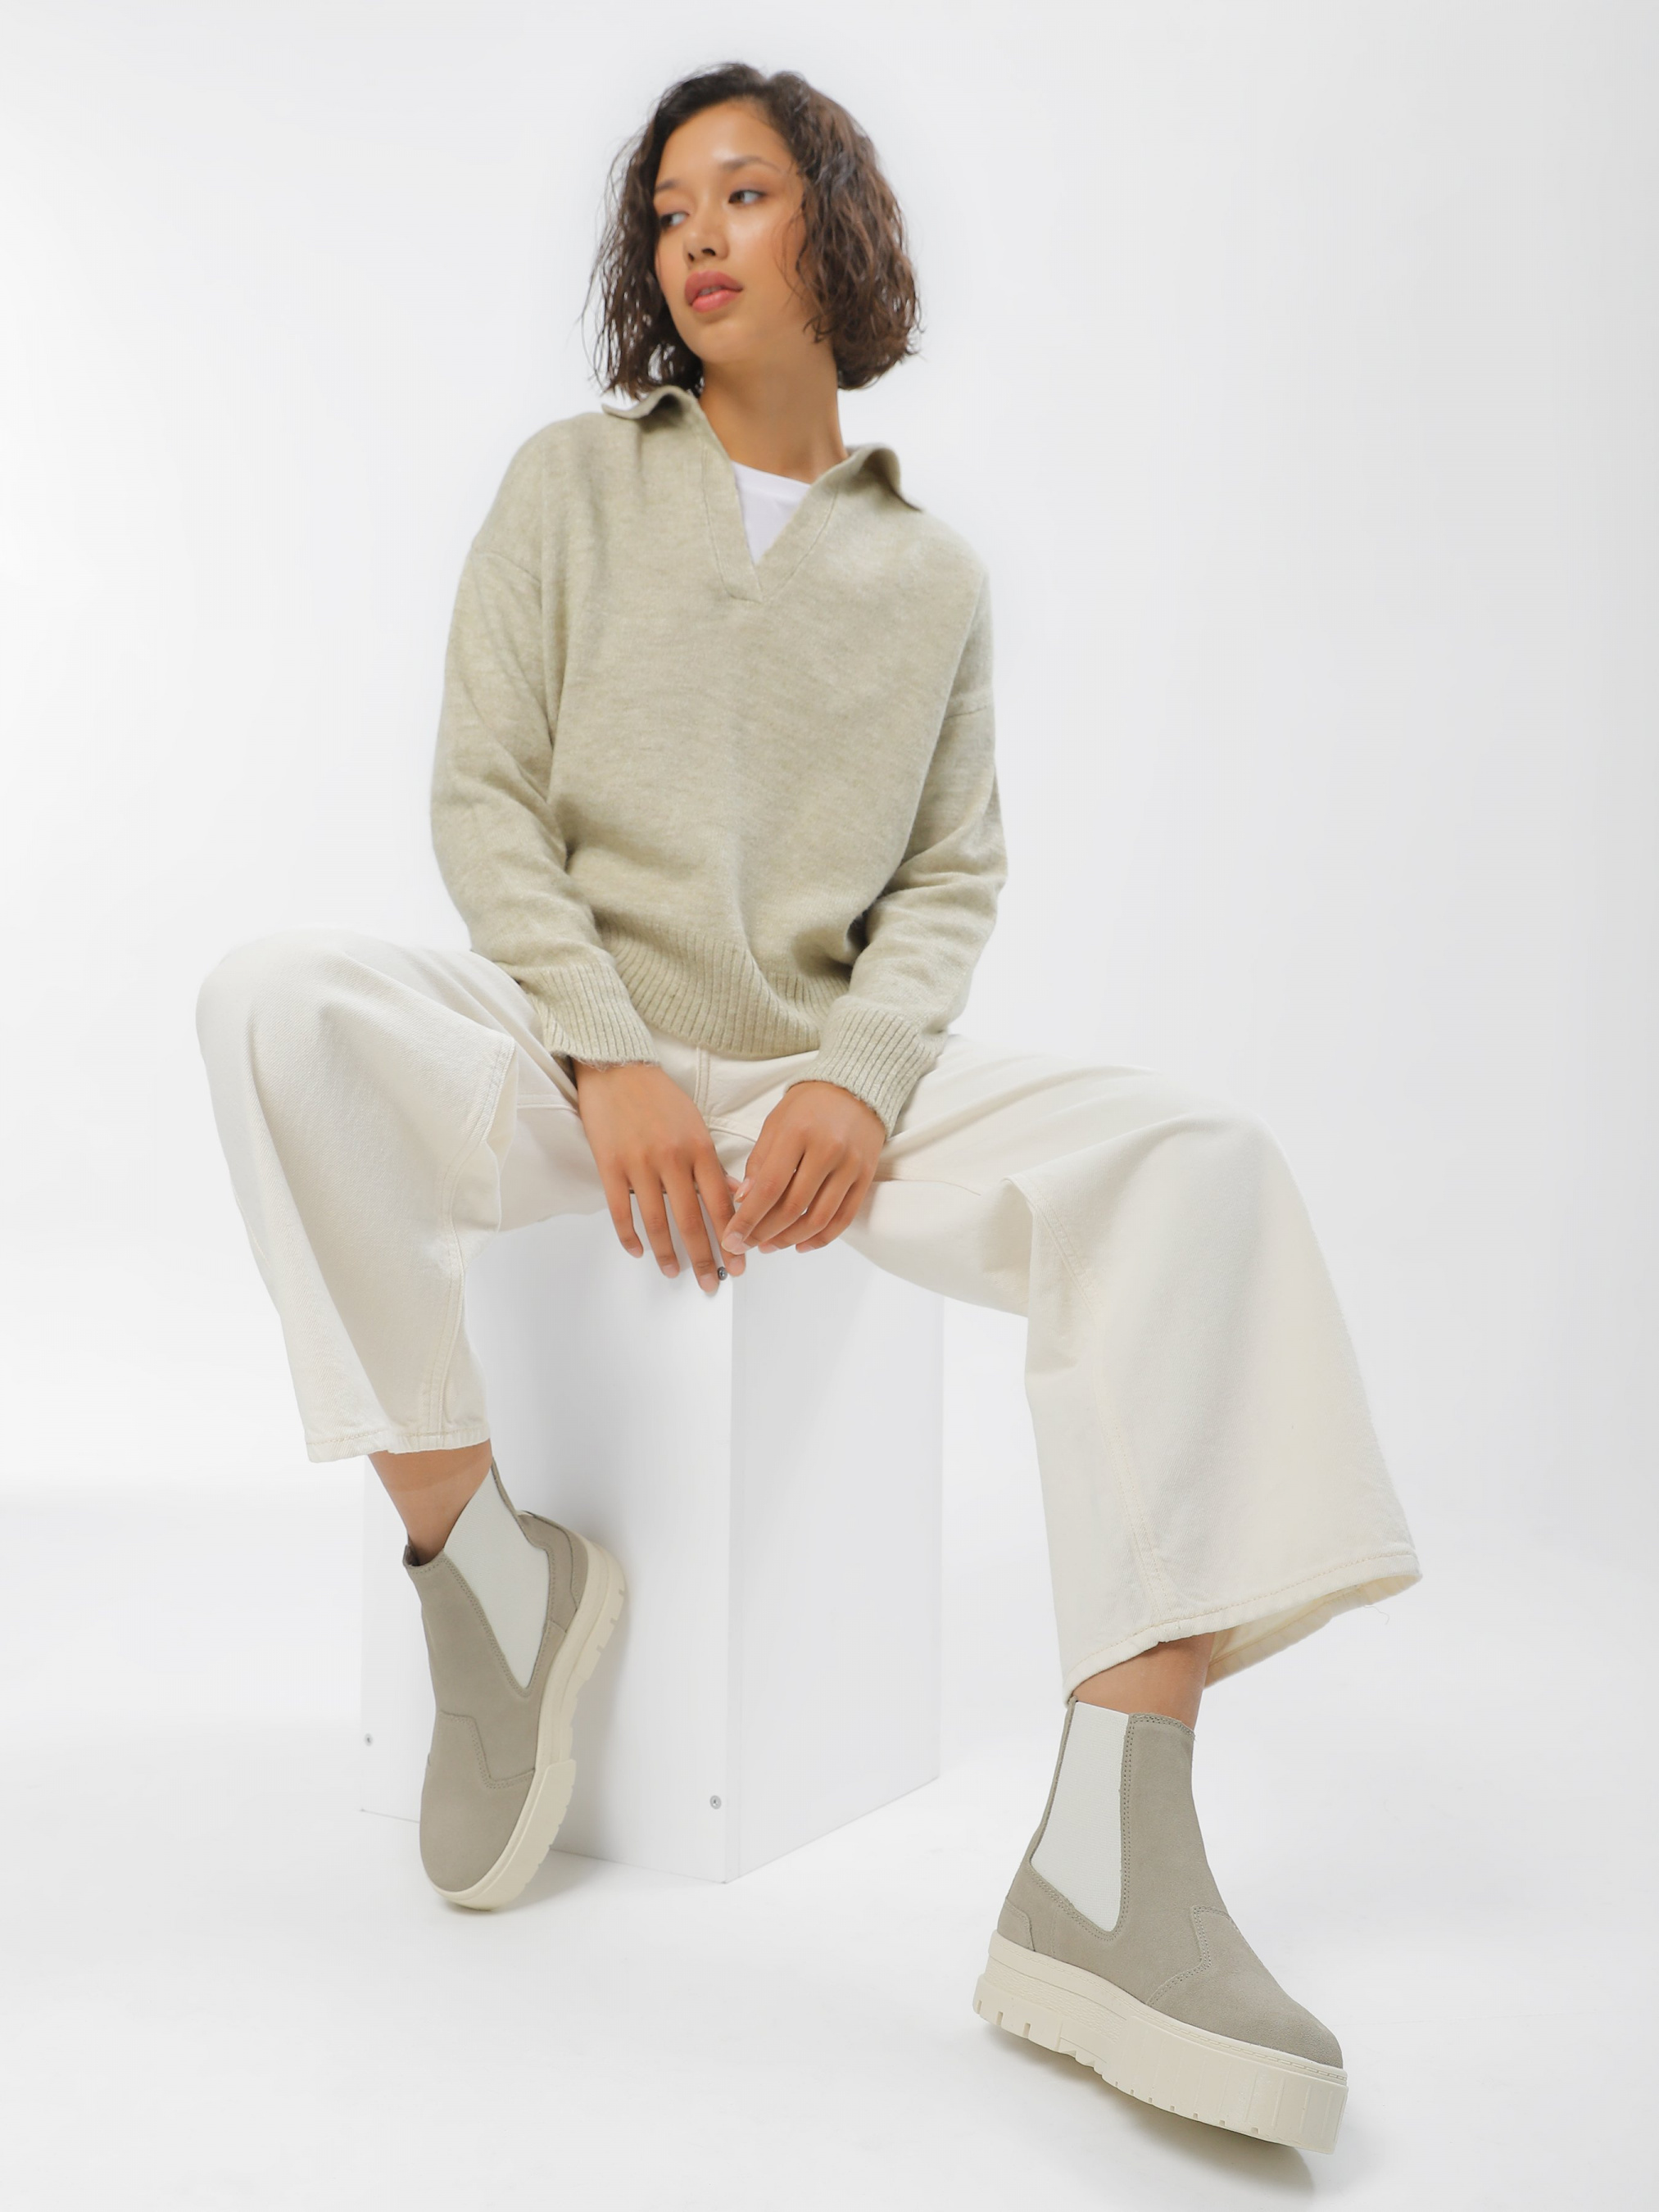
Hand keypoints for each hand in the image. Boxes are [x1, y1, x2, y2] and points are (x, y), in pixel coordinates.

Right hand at [572, 1061, 741, 1293]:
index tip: (739, 1263)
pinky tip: (638, 1252)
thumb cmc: (659, 1096)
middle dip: (704, 1257)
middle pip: (691, 1220)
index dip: (731, 1238)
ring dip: (667, 1253)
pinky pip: (620, 1210)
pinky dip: (630, 1236)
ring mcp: (639, 1163)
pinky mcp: (610, 1165)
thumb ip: (712, 1163)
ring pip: (656, 1221)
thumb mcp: (696, 1124)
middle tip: (711, 1282)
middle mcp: (673, 1158)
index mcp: (699, 1148)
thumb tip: (734, 1196)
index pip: (720, 1203)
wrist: (617, 1068)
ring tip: (673, 1272)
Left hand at [719, 1081, 885, 1258]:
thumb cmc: (810, 1105)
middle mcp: (827, 1150)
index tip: (732, 1238)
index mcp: (797, 1133)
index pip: (769, 1187)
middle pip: (793, 1207)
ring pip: (819, 1218)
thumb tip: (743, 1200)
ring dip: (790, 1239)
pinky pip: (844, 1217)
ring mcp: (850, 1165)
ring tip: (770, 1245)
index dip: (748, 1218)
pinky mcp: (866, 1176)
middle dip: (765, 1233)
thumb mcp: (775, 1123)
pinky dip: (822, 1237)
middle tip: (747, 1244)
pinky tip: (802, 1244)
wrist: (856, 1087)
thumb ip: (759, 1161)